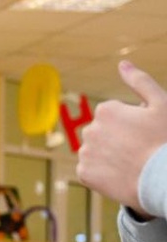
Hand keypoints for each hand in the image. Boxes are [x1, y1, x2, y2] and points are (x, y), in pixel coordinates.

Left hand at [77, 61, 166, 217]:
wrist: (162, 178)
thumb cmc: (164, 139)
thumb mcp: (160, 103)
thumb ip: (139, 81)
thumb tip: (122, 64)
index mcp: (106, 110)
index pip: (113, 115)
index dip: (131, 123)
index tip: (143, 133)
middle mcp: (90, 130)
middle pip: (102, 132)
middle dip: (115, 137)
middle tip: (137, 148)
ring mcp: (85, 153)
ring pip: (95, 150)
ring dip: (107, 154)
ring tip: (129, 161)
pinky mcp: (83, 173)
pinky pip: (90, 170)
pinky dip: (101, 172)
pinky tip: (118, 173)